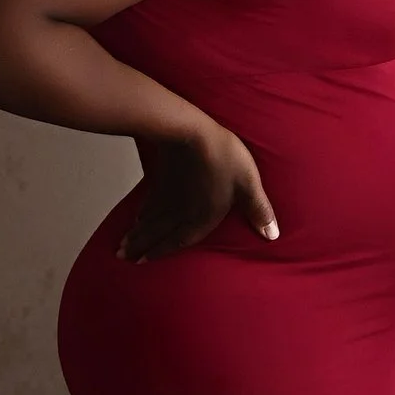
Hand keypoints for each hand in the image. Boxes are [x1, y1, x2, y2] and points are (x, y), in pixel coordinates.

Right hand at [120, 118, 278, 261]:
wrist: (192, 132)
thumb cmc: (224, 159)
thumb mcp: (249, 185)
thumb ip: (258, 210)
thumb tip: (272, 236)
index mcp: (202, 217)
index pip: (177, 240)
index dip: (160, 252)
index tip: (142, 262)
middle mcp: (180, 211)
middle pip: (156, 233)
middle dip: (140, 246)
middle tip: (123, 257)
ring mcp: (168, 194)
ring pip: (148, 219)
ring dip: (136, 233)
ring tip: (123, 245)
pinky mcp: (161, 177)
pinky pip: (148, 201)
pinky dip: (141, 212)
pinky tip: (136, 216)